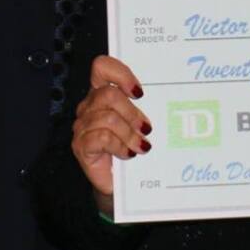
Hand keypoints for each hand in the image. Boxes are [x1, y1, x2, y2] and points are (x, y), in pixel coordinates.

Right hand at [72, 54, 148, 214]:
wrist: (119, 182)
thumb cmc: (131, 147)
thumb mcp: (139, 122)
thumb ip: (144, 106)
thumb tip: (168, 96)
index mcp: (101, 93)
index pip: (101, 67)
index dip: (120, 73)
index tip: (139, 92)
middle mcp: (88, 106)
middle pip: (109, 95)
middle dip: (133, 112)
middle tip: (146, 128)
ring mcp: (82, 126)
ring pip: (108, 118)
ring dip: (129, 133)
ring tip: (141, 145)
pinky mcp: (81, 146)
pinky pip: (101, 137)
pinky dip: (119, 145)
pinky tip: (128, 153)